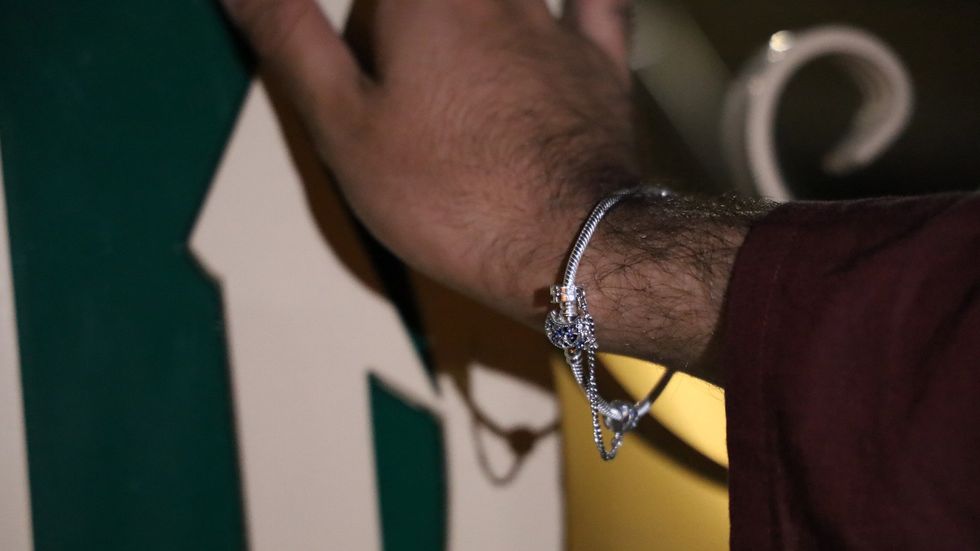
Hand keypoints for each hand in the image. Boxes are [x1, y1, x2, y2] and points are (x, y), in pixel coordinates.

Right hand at [221, 0, 641, 321]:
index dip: (369, 16)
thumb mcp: (342, 125)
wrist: (565, 247)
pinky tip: (561, 8)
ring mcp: (556, 25)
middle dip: (404, 17)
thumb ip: (291, 36)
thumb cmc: (443, 192)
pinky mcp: (602, 65)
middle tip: (394, 49)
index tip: (369, 54)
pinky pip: (599, 5)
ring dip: (479, 7)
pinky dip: (581, 0)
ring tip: (451, 51)